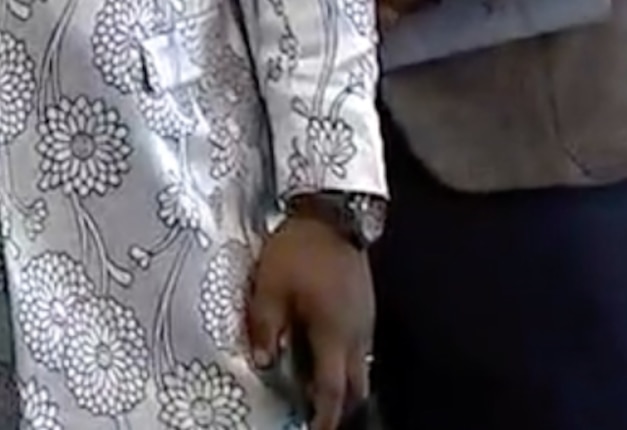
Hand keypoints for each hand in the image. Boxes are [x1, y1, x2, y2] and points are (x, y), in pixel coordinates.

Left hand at [246, 210, 374, 428]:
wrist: (332, 217)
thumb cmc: (298, 253)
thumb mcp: (269, 288)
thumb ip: (264, 327)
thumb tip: (261, 363)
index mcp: (334, 335)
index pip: (333, 390)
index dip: (324, 416)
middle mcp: (357, 336)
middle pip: (355, 388)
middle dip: (339, 408)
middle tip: (316, 417)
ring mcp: (366, 323)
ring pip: (361, 369)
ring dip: (343, 386)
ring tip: (316, 391)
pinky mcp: (365, 310)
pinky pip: (360, 350)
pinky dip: (344, 363)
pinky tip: (323, 356)